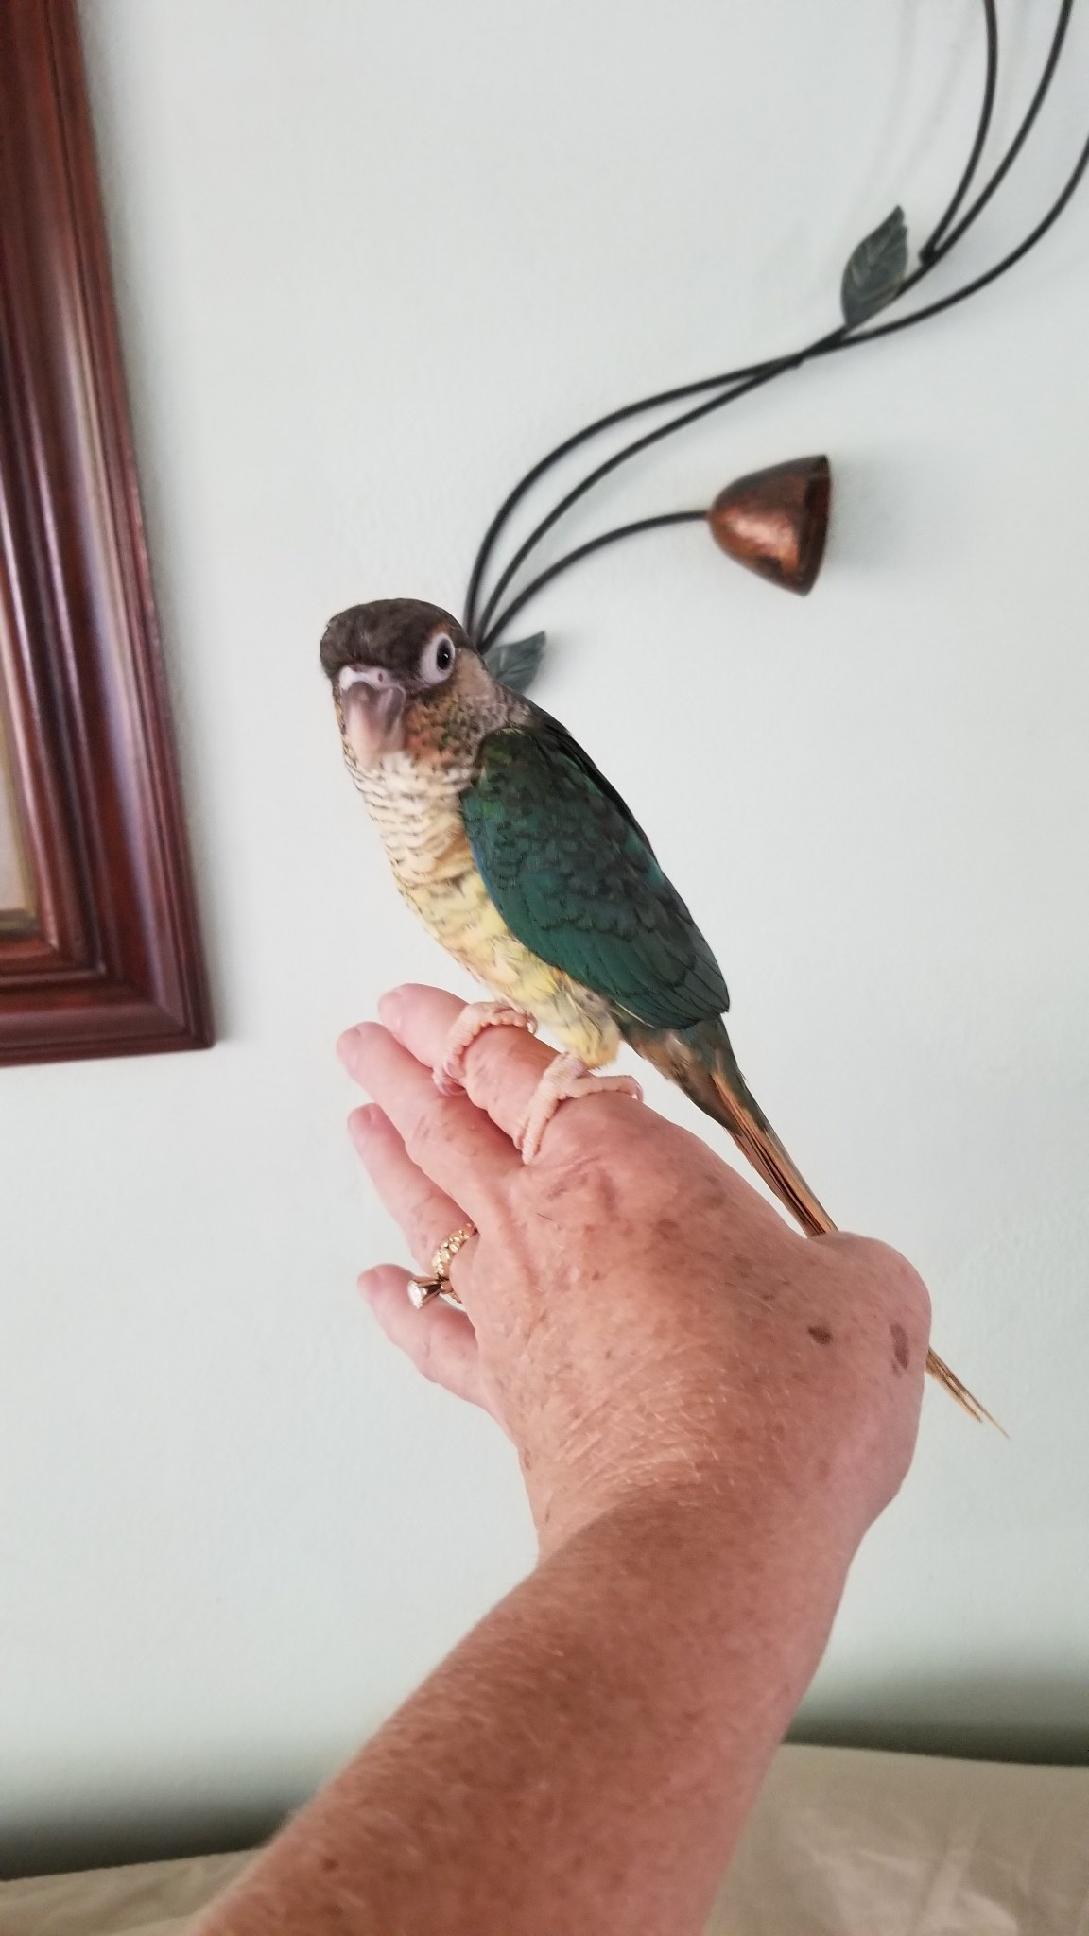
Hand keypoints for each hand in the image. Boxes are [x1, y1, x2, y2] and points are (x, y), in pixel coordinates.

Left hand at [338, 985, 929, 1557]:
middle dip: (403, 1072)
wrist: (708, 1534)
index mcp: (627, 1166)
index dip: (464, 1027)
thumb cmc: (785, 1401)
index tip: (422, 1003)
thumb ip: (842, 1264)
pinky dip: (400, 1310)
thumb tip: (837, 1281)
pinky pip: (433, 1337)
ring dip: (389, 1160)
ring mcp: (513, 1310)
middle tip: (365, 1038)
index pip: (519, 1069)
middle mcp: (547, 1222)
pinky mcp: (507, 1395)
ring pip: (427, 1213)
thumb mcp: (868, 1295)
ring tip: (360, 1121)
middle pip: (448, 1124)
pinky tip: (374, 1288)